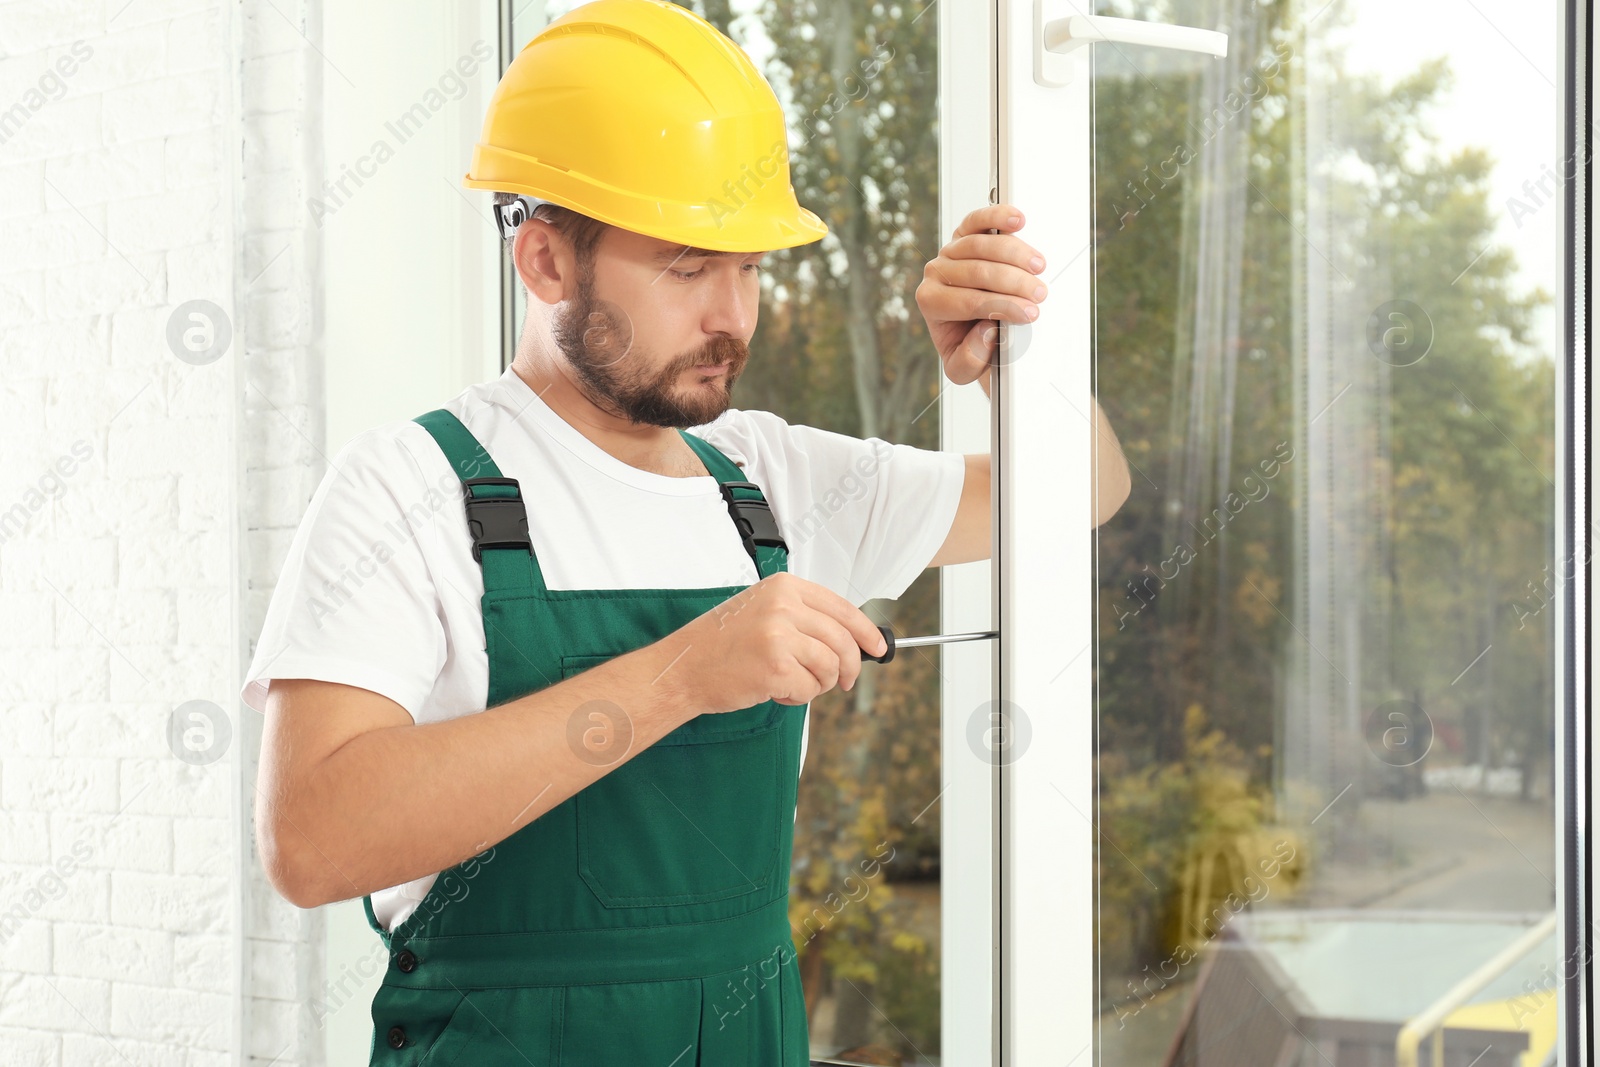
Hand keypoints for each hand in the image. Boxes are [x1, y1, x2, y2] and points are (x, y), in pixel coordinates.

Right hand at [662, 572, 888, 713]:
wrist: (684, 668)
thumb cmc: (721, 645)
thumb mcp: (763, 611)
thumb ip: (803, 617)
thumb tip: (850, 640)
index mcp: (785, 587)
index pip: (842, 608)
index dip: (866, 631)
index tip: (878, 647)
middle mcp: (784, 605)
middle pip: (843, 639)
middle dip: (849, 667)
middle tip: (842, 682)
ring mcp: (780, 634)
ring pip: (830, 666)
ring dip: (818, 684)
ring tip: (791, 683)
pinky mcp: (776, 666)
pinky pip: (810, 688)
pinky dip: (798, 696)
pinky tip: (776, 690)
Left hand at [915, 203, 1046, 390]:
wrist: (971, 330)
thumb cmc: (968, 346)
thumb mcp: (963, 369)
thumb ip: (969, 360)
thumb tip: (985, 330)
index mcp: (931, 302)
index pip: (968, 301)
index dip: (1002, 306)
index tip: (1029, 314)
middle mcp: (936, 273)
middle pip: (978, 271)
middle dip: (1014, 283)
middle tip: (1040, 294)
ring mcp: (950, 250)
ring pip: (982, 244)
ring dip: (1016, 254)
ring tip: (1039, 268)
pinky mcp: (964, 233)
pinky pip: (978, 220)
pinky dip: (998, 215)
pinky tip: (1018, 219)